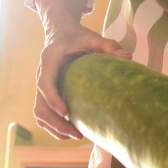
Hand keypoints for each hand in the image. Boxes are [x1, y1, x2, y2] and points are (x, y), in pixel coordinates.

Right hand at [34, 0, 129, 139]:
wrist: (59, 31)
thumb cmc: (76, 36)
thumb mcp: (91, 36)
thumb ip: (107, 45)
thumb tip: (128, 57)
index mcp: (50, 60)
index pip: (45, 82)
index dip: (52, 98)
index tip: (65, 112)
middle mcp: (42, 75)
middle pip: (40, 105)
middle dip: (55, 122)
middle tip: (77, 134)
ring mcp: (42, 86)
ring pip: (39, 113)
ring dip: (54, 128)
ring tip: (76, 135)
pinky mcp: (46, 94)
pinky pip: (44, 114)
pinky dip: (53, 126)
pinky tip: (71, 131)